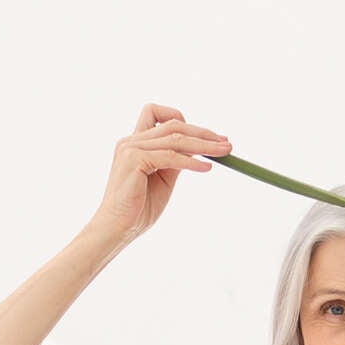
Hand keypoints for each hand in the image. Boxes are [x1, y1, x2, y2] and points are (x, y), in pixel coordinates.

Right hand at [89, 104, 232, 244]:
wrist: (118, 229)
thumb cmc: (138, 210)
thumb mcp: (163, 181)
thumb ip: (175, 162)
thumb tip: (197, 151)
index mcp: (136, 142)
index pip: (159, 114)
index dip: (186, 123)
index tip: (211, 137)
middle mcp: (132, 140)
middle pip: (174, 124)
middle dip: (203, 133)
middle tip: (226, 143)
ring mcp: (131, 148)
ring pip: (175, 138)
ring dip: (204, 145)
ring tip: (224, 152)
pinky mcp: (134, 160)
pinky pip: (170, 157)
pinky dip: (191, 162)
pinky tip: (206, 168)